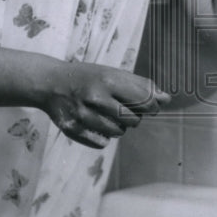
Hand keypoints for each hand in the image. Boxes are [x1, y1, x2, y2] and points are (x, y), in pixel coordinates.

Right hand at [42, 61, 169, 148]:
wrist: (50, 83)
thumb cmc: (88, 77)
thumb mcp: (113, 73)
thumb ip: (140, 86)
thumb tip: (166, 99)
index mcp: (108, 80)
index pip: (146, 101)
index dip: (152, 106)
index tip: (148, 105)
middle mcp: (95, 98)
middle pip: (134, 121)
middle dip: (134, 116)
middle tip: (120, 106)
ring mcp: (83, 116)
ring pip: (119, 133)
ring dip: (118, 125)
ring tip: (105, 113)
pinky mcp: (73, 131)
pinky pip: (103, 143)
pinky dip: (103, 135)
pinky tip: (94, 122)